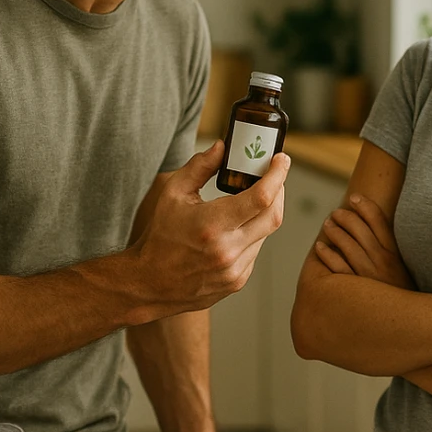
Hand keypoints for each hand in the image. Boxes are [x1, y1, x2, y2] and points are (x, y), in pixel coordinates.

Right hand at [129, 141, 288, 316]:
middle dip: (278, 190)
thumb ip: (199, 167)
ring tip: (250, 200)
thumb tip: (222, 148)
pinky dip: (253, 233)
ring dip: (264, 213)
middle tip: (273, 176)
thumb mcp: (173, 194)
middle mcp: (227, 250)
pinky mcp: (238, 281)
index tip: (281, 160)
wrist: (151, 283)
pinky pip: (256, 250)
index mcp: (211, 225)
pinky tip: (237, 228)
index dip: (277, 175)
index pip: (261, 198)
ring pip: (266, 233)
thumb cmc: (160, 237)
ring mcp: (235, 269)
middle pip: (273, 215)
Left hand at [314, 192, 414, 288]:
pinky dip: (327, 255)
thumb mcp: (402, 269)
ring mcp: (369, 276)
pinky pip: (337, 268)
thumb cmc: (400, 295)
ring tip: (328, 225)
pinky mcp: (356, 292)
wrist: (408, 326)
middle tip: (335, 213)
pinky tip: (320, 247)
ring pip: (347, 245)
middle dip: (345, 217)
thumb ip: (389, 250)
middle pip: (360, 229)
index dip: (365, 206)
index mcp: (395, 254)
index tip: (354, 197)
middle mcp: (383, 262)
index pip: (380, 221)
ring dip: (334, 231)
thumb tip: (371, 230)